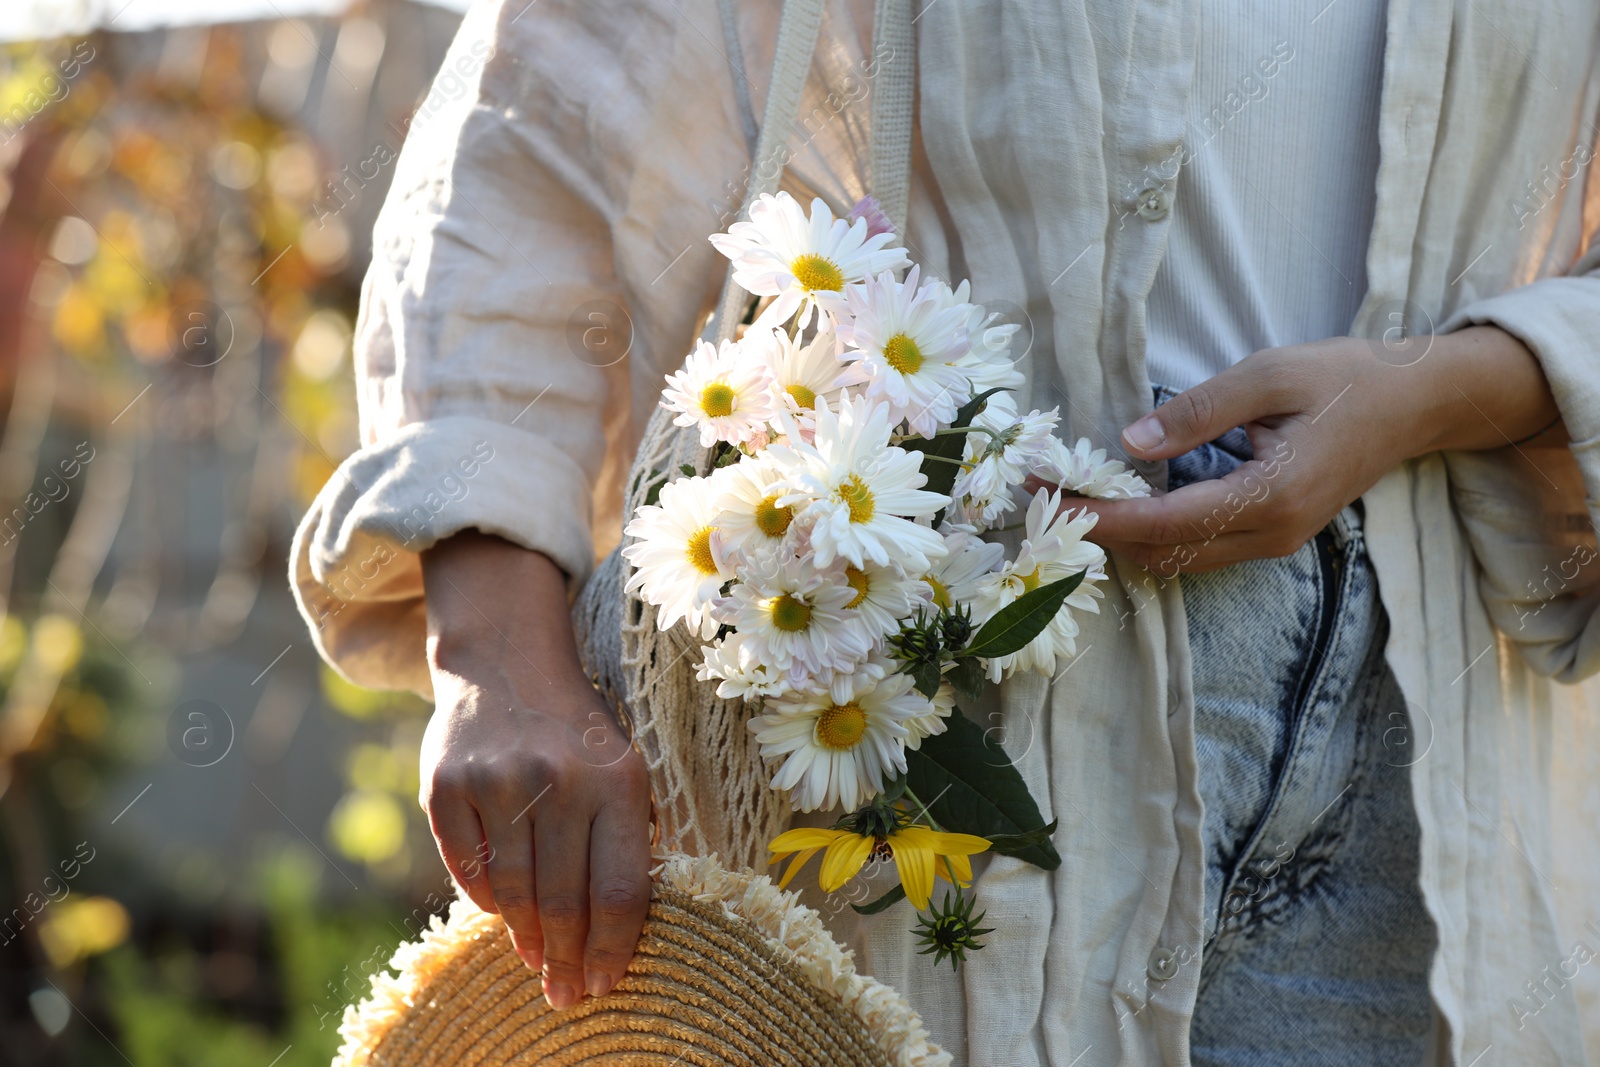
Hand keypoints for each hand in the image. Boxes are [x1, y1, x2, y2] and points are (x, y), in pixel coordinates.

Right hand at [419, 532, 652, 1009]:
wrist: (508, 663)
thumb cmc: (577, 735)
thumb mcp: (621, 771)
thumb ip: (624, 842)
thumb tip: (615, 937)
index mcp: (616, 781)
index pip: (619, 891)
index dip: (611, 950)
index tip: (603, 985)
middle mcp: (558, 782)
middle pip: (564, 902)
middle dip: (566, 960)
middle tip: (565, 995)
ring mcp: (497, 783)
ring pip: (514, 893)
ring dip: (526, 938)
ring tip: (536, 960)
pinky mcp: (446, 786)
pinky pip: (468, 870)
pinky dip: (487, 900)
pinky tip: (502, 911)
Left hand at [1065, 327, 1559, 574]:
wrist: (1416, 403)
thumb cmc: (1345, 378)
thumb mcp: (1268, 374)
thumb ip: (1198, 411)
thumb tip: (1131, 442)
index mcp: (1271, 495)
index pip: (1164, 523)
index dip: (1100, 516)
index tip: (1046, 497)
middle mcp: (1271, 533)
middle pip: (1165, 554)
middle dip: (1100, 532)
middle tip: (1043, 496)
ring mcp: (1275, 542)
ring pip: (1181, 559)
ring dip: (1126, 537)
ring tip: (1074, 498)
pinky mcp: (1274, 535)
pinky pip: (1202, 549)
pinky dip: (1156, 533)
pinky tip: (1126, 502)